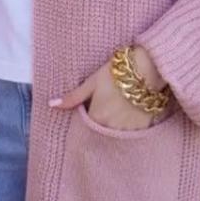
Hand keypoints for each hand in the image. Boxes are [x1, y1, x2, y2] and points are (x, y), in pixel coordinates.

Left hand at [49, 46, 173, 130]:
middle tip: (111, 105)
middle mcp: (112, 127)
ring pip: (119, 133)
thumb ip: (73, 97)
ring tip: (123, 108)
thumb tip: (52, 104)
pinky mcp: (146, 127)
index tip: (96, 105)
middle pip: (104, 130)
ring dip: (118, 125)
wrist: (147, 67)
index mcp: (97, 117)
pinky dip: (132, 125)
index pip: (88, 125)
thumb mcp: (92, 82)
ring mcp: (130, 129)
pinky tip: (135, 111)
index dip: (91, 114)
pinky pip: (135, 133)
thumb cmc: (117, 72)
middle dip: (104, 121)